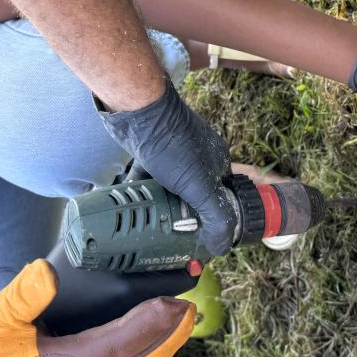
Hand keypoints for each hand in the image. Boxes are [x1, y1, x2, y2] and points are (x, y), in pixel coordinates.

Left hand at [97, 77, 237, 255]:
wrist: (139, 111)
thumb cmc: (171, 144)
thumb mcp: (198, 186)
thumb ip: (215, 215)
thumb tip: (223, 245)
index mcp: (218, 160)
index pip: (220, 197)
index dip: (211, 217)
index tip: (197, 235)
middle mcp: (200, 154)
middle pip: (193, 192)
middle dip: (181, 211)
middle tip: (170, 230)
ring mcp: (175, 150)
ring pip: (170, 185)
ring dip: (161, 200)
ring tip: (150, 219)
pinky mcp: (153, 148)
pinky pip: (150, 174)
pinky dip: (142, 187)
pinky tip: (133, 200)